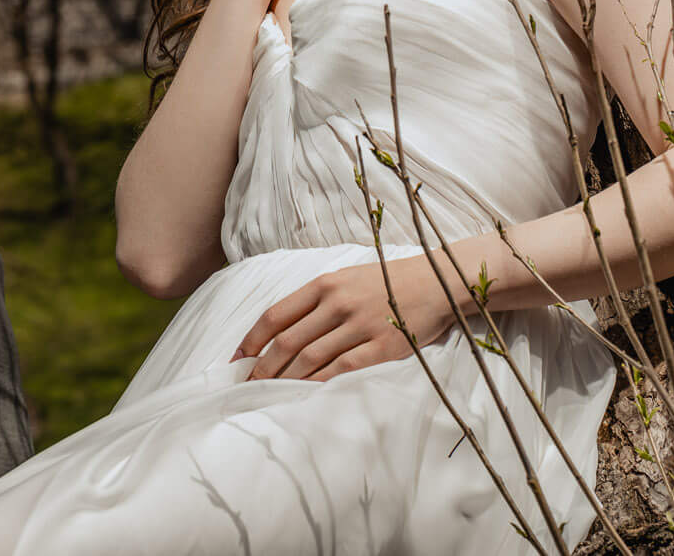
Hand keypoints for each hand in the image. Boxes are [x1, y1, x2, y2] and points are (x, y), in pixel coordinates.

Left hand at [232, 258, 455, 381]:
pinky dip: (319, 383)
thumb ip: (315, 301)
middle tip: (248, 386)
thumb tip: (280, 331)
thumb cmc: (386, 282)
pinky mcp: (383, 346)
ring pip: (311, 358)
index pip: (275, 315)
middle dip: (263, 367)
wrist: (437, 282)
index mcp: (324, 284)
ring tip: (271, 394)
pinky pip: (342, 369)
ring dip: (286, 379)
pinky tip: (305, 394)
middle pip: (288, 341)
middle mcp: (338, 302)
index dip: (252, 340)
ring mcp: (360, 324)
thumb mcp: (346, 279)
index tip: (237, 360)